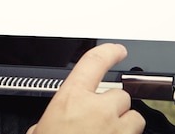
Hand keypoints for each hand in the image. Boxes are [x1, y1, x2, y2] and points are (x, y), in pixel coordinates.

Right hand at [26, 43, 144, 133]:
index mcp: (71, 99)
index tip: (117, 50)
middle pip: (120, 95)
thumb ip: (52, 120)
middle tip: (98, 122)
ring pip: (134, 116)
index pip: (94, 62)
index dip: (109, 51)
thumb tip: (47, 125)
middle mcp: (97, 109)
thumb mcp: (41, 130)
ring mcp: (115, 129)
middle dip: (113, 107)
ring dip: (125, 124)